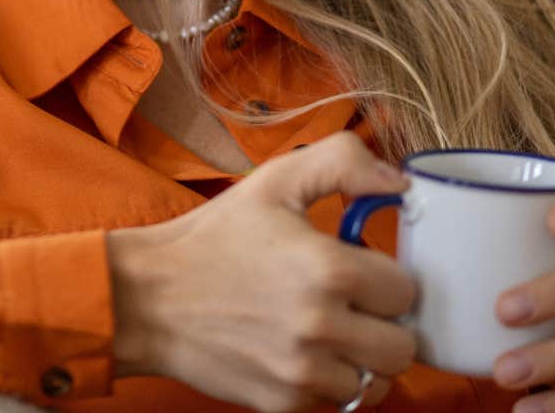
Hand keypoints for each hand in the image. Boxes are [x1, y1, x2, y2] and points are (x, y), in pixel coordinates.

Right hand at [107, 132, 418, 411]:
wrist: (147, 298)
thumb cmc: (212, 239)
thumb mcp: (274, 181)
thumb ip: (344, 164)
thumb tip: (401, 183)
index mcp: (329, 270)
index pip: (407, 292)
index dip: (386, 279)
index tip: (360, 272)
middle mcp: (322, 327)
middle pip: (403, 348)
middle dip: (385, 325)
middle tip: (355, 308)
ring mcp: (302, 373)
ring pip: (375, 383)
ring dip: (360, 360)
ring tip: (328, 333)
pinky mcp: (283, 404)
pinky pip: (334, 404)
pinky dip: (326, 383)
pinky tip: (300, 354)